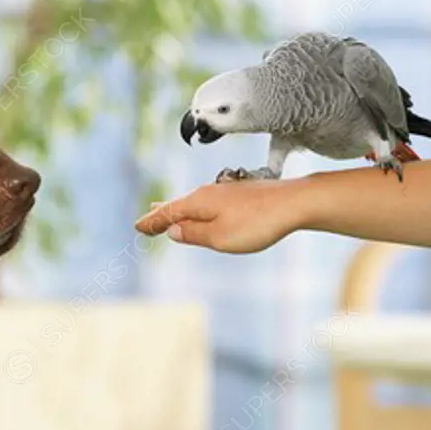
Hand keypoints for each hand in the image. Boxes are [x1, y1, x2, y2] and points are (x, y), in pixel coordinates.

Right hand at [133, 179, 309, 252]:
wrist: (293, 203)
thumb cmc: (256, 223)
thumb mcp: (220, 237)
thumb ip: (194, 234)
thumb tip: (175, 230)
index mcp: (197, 203)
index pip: (167, 214)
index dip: (152, 222)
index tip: (137, 228)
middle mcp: (207, 193)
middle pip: (178, 205)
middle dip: (162, 215)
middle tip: (146, 220)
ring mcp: (224, 192)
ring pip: (194, 203)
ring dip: (179, 210)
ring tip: (168, 212)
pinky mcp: (240, 195)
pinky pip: (209, 202)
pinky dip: (197, 209)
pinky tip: (204, 211)